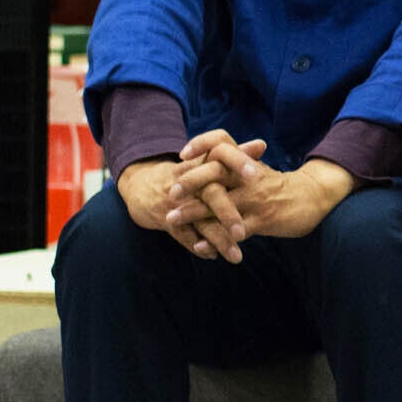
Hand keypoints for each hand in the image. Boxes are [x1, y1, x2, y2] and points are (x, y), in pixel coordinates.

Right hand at [119, 131, 266, 262]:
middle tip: (243, 232)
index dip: (238, 162)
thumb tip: (262, 144)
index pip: (220, 157)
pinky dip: (197, 246)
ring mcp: (175, 201)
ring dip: (217, 240)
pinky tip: (213, 256)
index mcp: (201, 164)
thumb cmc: (184, 173)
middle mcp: (189, 181)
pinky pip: (181, 234)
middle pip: (210, 194)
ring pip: (198, 221)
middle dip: (227, 214)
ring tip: (237, 256)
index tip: (256, 174)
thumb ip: (234, 154)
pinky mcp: (164, 218)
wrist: (139, 183)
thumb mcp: (204, 161)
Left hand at [186, 134, 356, 241]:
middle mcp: (249, 178)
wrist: (314, 198)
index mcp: (247, 163)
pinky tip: (199, 244)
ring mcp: (255, 199)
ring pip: (220, 204)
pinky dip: (214, 238)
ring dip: (193, 213)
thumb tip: (209, 156)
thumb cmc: (279, 185)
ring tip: (171, 220)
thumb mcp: (257, 169)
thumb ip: (235, 163)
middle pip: (215, 173)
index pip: (222, 144)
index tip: (182, 154)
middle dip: (190, 182)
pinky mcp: (263, 220)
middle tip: (170, 193)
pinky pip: (234, 230)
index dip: (201, 144)